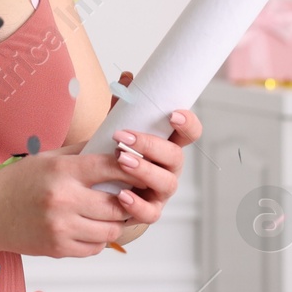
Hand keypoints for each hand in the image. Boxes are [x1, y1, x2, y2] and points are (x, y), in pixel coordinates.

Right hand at [0, 137, 146, 257]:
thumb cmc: (18, 182)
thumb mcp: (48, 158)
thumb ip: (83, 152)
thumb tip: (117, 145)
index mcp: (63, 171)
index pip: (111, 167)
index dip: (132, 168)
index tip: (140, 169)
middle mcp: (64, 199)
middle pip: (118, 204)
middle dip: (128, 200)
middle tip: (131, 196)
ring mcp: (61, 227)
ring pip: (111, 230)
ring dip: (115, 223)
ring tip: (110, 213)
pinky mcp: (58, 249)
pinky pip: (95, 248)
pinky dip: (98, 239)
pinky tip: (91, 228)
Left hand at [95, 69, 202, 229]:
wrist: (101, 189)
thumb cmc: (115, 154)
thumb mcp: (118, 127)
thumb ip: (123, 105)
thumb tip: (126, 77)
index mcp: (168, 144)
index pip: (190, 132)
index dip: (188, 123)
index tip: (172, 114)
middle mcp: (170, 168)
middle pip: (175, 156)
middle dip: (151, 146)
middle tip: (124, 138)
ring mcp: (161, 191)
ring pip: (166, 183)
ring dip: (144, 171)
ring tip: (121, 160)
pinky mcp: (149, 211)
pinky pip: (149, 213)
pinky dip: (136, 204)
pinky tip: (121, 194)